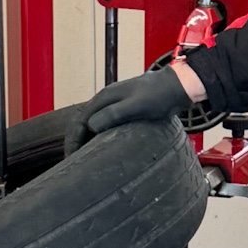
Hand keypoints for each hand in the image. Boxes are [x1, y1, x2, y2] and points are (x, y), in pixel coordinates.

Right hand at [64, 63, 197, 155]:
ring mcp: (114, 104)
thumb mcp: (136, 106)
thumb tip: (91, 125)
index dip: (72, 141)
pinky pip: (103, 124)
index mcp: (104, 98)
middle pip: (82, 122)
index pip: (79, 121)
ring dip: (85, 139)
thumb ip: (114, 114)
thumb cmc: (159, 96)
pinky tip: (101, 147)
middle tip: (72, 161)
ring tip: (83, 157)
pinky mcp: (124, 109)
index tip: (70, 158)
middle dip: (75, 142)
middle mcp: (105, 100)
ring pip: (92, 123)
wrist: (177, 86)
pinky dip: (97, 136)